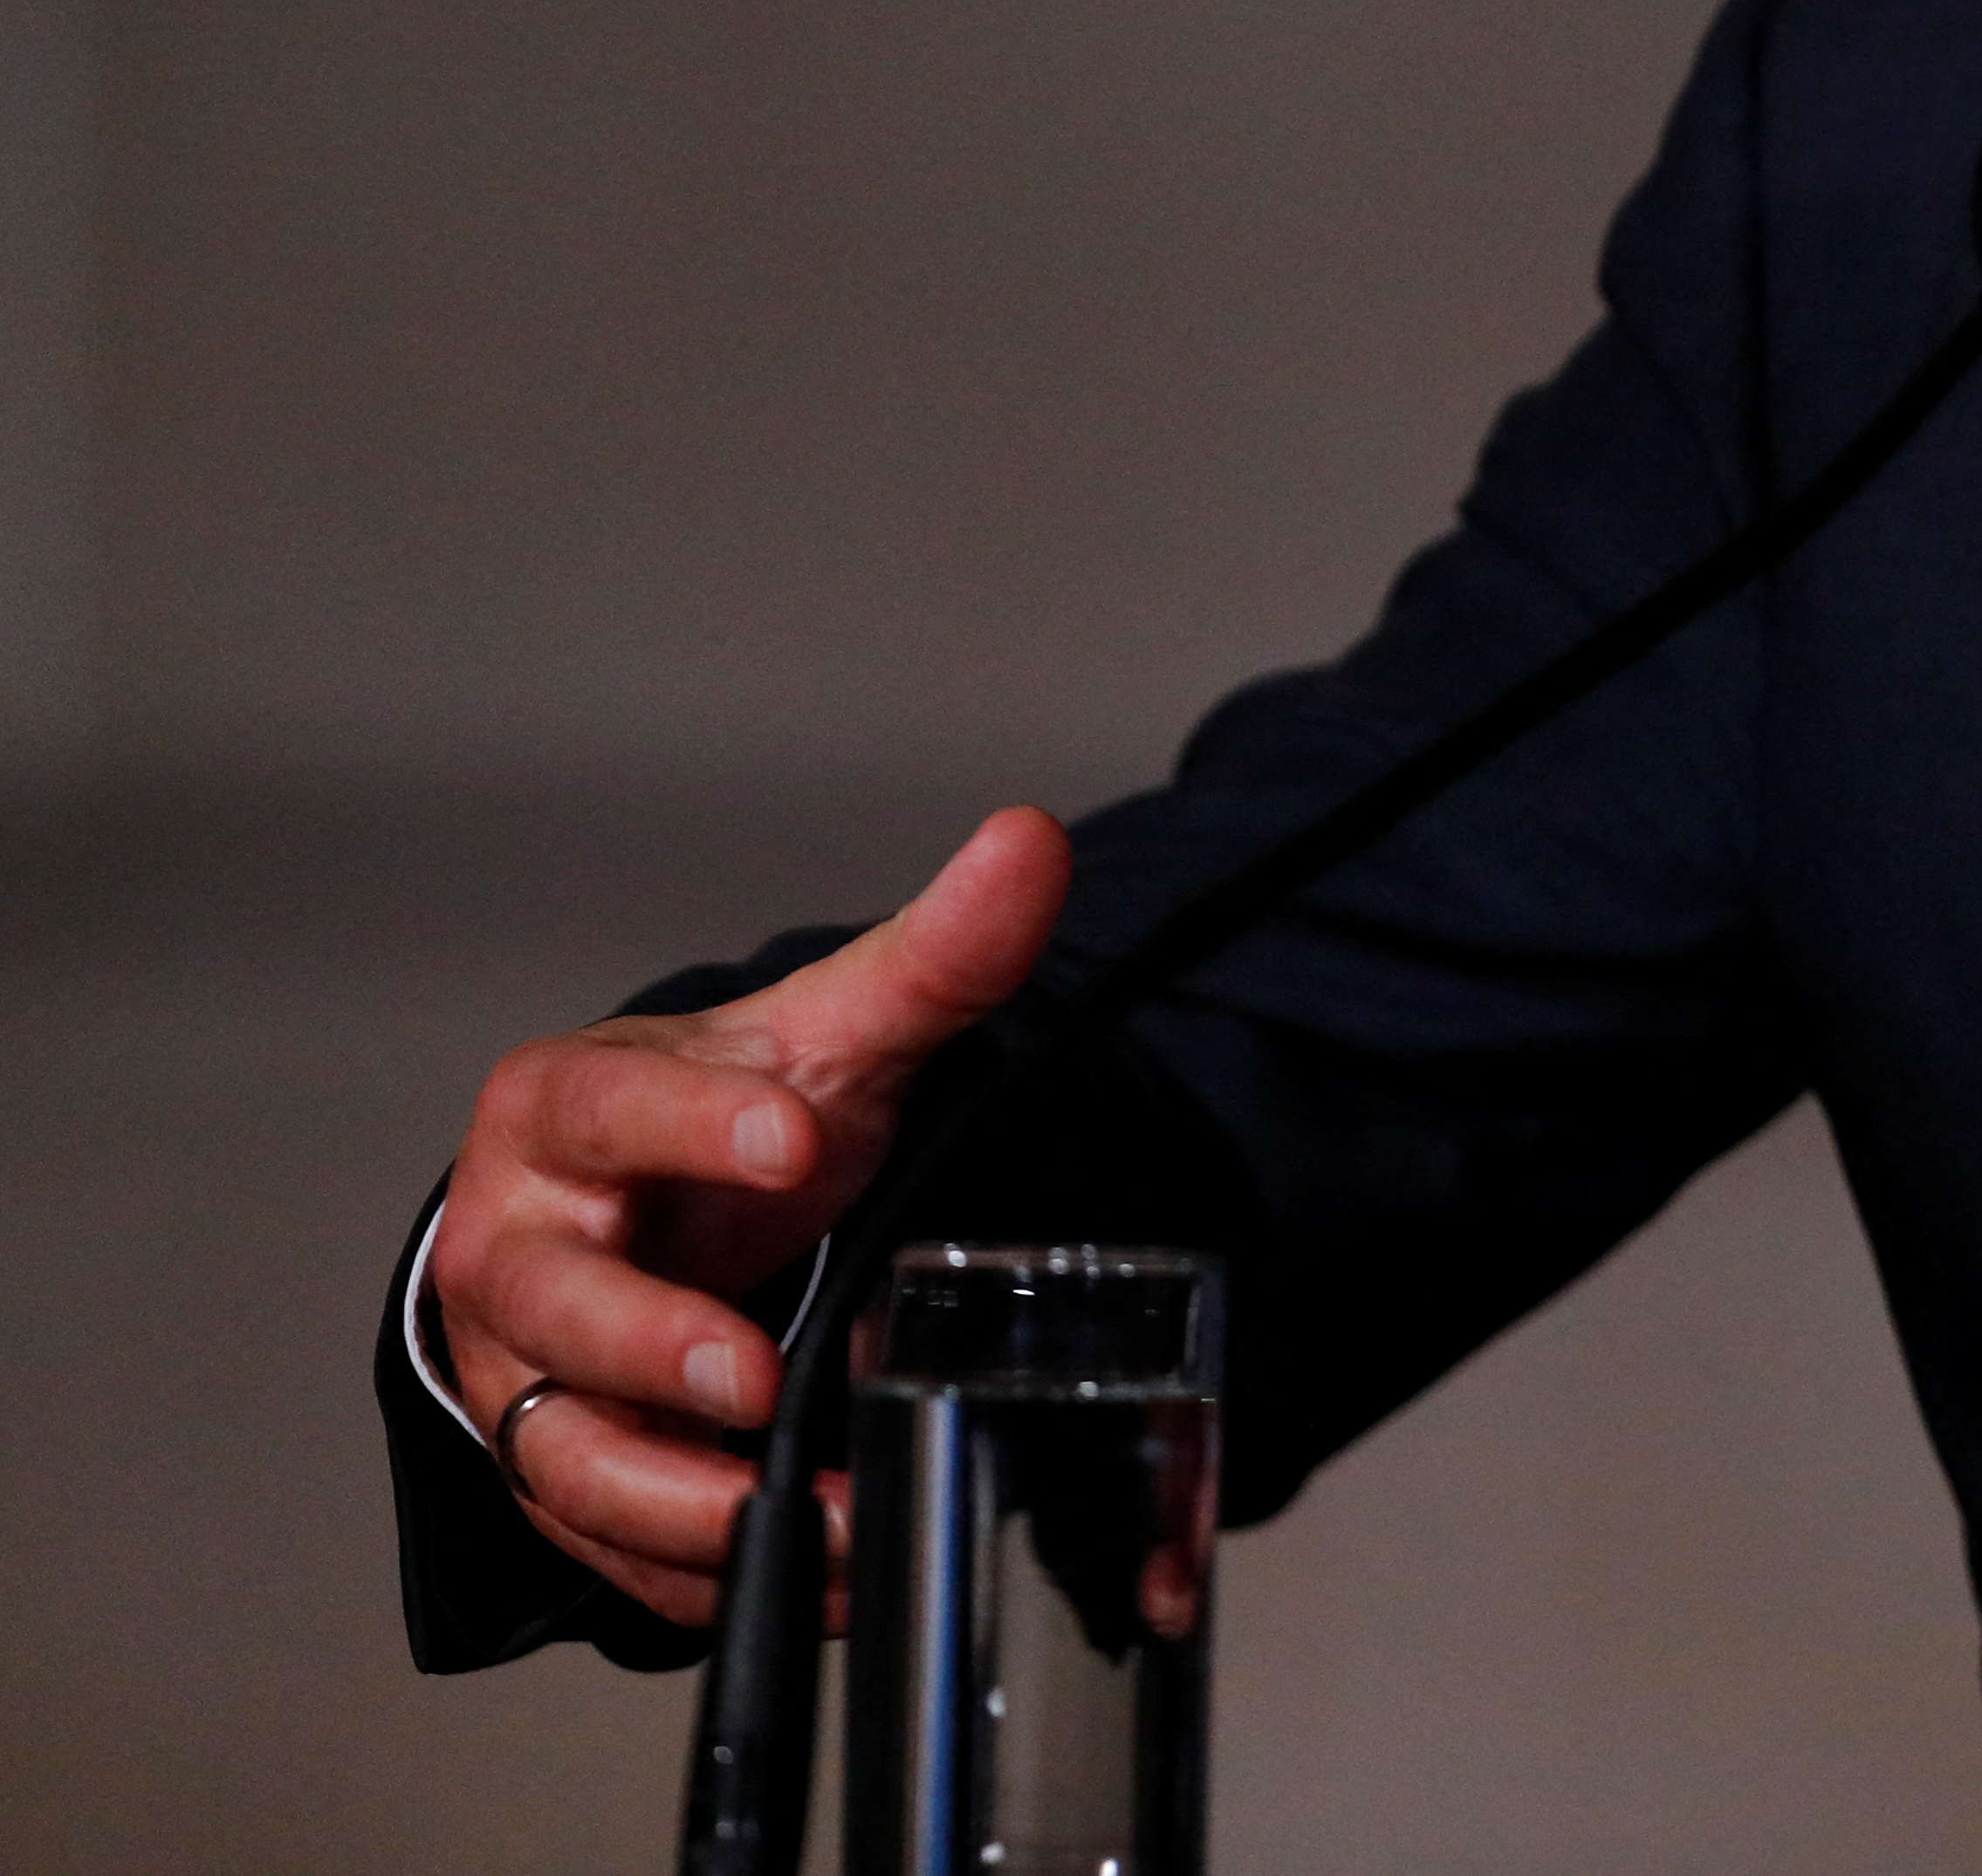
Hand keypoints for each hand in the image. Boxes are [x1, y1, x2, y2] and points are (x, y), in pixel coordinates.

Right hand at [429, 808, 1071, 1627]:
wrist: (651, 1210)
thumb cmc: (727, 1115)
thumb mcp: (830, 1034)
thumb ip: (934, 955)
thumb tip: (1032, 841)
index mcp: (566, 1112)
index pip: (607, 1108)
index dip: (690, 1125)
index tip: (793, 1137)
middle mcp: (515, 1244)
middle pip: (552, 1302)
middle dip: (648, 1346)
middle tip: (752, 1379)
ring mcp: (521, 1369)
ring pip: (561, 1450)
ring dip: (680, 1499)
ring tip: (804, 1521)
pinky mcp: (556, 1467)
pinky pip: (604, 1543)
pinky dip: (694, 1571)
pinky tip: (803, 1575)